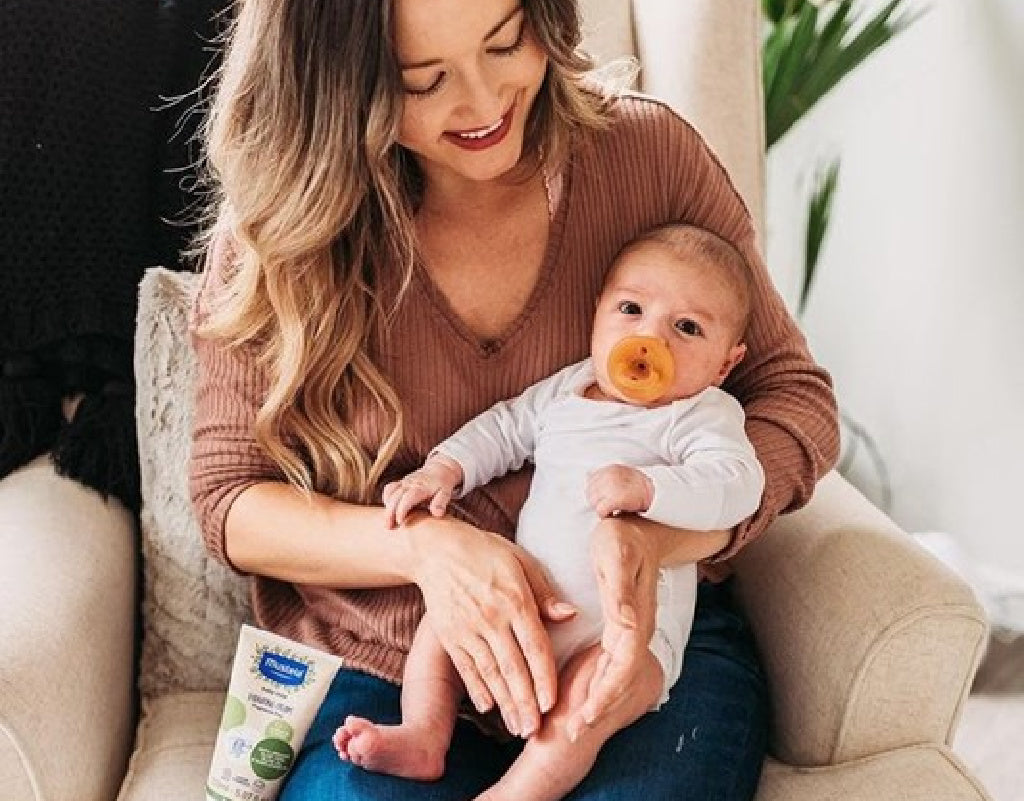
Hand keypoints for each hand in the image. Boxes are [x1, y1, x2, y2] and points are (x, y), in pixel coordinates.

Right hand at [381, 455, 462, 527]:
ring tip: (387, 522)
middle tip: (388, 527)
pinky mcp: (401, 483)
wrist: (439, 469)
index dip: (401, 510)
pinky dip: (387, 499)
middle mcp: (409, 484)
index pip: (407, 499)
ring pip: (390, 493)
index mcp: (420, 487)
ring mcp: (404, 482)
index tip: (399, 522)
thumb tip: (437, 514)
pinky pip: (389, 489)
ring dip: (387, 507)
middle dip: (390, 512)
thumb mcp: (446, 493)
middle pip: (395, 497)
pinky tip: (389, 510)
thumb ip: (441, 503)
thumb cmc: (442, 484)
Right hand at [409, 518, 575, 738]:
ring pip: (490, 673)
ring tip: (517, 727)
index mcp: (515, 600)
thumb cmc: (485, 551)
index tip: (553, 704)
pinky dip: (478, 688)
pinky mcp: (449, 635)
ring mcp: (468, 629)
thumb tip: (570, 615)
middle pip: (513, 668)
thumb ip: (544, 592)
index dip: (545, 678)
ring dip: (505, 704)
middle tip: (536, 732)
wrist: (436, 548)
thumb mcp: (521, 561)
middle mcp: (491, 618)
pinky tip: (489, 707)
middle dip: (526, 703)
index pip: (535, 647)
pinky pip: (466, 667)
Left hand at [566, 515, 659, 739]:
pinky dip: (600, 681)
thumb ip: (620, 591)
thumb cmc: (623, 536)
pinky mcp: (624, 625)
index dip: (605, 694)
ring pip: (617, 674)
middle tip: (573, 733)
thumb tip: (624, 624)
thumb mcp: (616, 556)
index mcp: (634, 617)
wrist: (642, 524)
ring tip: (575, 723)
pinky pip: (613, 661)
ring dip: (599, 699)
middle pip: (620, 678)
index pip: (621, 667)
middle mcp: (636, 628)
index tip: (585, 716)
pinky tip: (584, 693)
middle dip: (599, 707)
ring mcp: (632, 628)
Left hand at [585, 464, 653, 517]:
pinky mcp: (616, 499)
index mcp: (610, 469)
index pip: (590, 481)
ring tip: (611, 509)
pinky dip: (604, 514)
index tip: (603, 497)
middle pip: (590, 492)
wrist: (656, 493)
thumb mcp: (624, 474)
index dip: (595, 492)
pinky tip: (612, 514)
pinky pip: (601, 509)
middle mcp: (610, 475)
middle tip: (608, 505)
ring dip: (600, 507)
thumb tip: (587, 476)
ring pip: (593, 501)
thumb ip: (607, 475)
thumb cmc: (639, 487)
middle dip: (596, 500)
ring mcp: (613, 486)